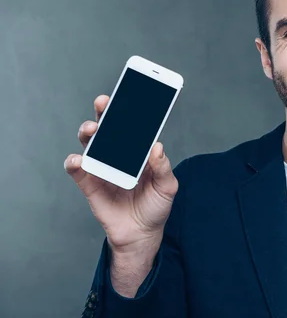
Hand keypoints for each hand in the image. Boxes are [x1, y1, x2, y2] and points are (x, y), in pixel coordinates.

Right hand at [64, 95, 178, 254]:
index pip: (132, 126)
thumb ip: (163, 167)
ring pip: (90, 143)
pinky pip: (77, 169)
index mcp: (138, 152)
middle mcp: (118, 155)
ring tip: (92, 130)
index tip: (129, 95)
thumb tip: (157, 146)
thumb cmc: (156, 207)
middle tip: (104, 103)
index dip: (129, 110)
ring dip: (88, 132)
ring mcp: (102, 167)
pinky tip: (79, 160)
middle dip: (104, 112)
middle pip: (107, 128)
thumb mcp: (167, 187)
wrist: (142, 234)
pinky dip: (74, 162)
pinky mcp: (89, 184)